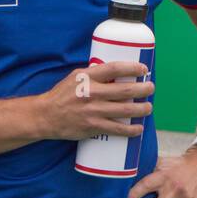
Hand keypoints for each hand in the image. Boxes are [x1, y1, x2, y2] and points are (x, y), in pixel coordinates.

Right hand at [34, 61, 152, 140]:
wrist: (45, 116)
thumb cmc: (64, 94)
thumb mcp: (77, 77)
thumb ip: (96, 73)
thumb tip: (121, 71)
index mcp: (88, 77)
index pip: (115, 68)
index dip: (133, 67)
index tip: (144, 69)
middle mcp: (92, 93)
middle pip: (126, 90)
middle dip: (144, 89)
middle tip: (150, 88)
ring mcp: (93, 111)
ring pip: (126, 110)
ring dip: (143, 109)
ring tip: (148, 108)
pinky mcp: (93, 127)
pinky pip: (118, 129)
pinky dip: (131, 130)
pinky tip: (138, 128)